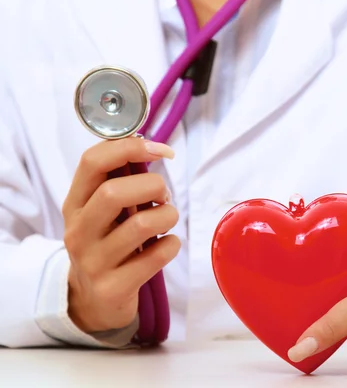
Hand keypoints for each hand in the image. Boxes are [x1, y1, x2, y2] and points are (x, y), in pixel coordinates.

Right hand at [61, 138, 179, 332]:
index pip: (92, 162)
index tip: (162, 150)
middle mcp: (78, 231)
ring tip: (167, 220)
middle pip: (114, 193)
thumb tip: (147, 144)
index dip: (130, 148)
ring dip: (168, 216)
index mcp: (74, 204)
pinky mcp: (113, 288)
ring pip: (142, 225)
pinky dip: (172, 245)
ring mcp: (93, 262)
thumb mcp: (101, 212)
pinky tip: (166, 245)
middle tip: (163, 196)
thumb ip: (118, 180)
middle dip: (153, 186)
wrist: (92, 302)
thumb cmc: (106, 244)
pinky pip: (157, 256)